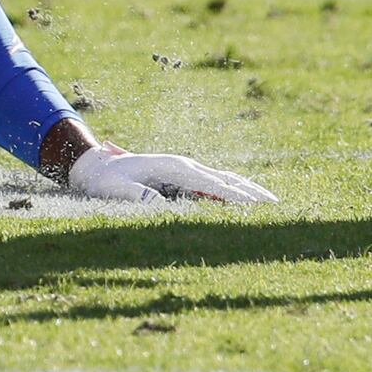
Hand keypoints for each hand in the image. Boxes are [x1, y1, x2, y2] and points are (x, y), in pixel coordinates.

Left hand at [66, 144, 277, 205]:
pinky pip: (215, 183)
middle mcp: (184, 165)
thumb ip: (136, 196)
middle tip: (276, 205)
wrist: (95, 164)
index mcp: (173, 167)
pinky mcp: (182, 176)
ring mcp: (185, 169)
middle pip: (226, 178)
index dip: (234, 196)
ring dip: (247, 189)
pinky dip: (234, 189)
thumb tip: (158, 204)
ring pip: (224, 178)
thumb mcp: (115, 189)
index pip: (211, 183)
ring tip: (270, 201)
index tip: (255, 206)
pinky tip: (244, 198)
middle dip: (251, 191)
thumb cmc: (104, 180)